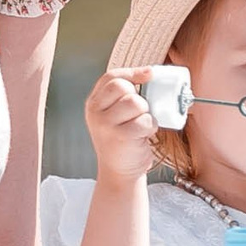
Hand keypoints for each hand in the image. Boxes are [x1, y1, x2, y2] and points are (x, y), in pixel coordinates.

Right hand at [86, 67, 158, 183]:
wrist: (119, 172)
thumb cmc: (123, 140)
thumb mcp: (116, 115)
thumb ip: (125, 96)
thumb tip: (151, 73)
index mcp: (94, 103)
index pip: (111, 77)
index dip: (132, 72)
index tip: (150, 73)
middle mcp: (95, 112)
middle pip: (123, 87)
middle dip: (138, 97)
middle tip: (139, 113)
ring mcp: (105, 124)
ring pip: (136, 103)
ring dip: (146, 114)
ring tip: (140, 126)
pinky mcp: (119, 137)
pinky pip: (145, 121)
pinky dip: (150, 127)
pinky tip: (143, 136)